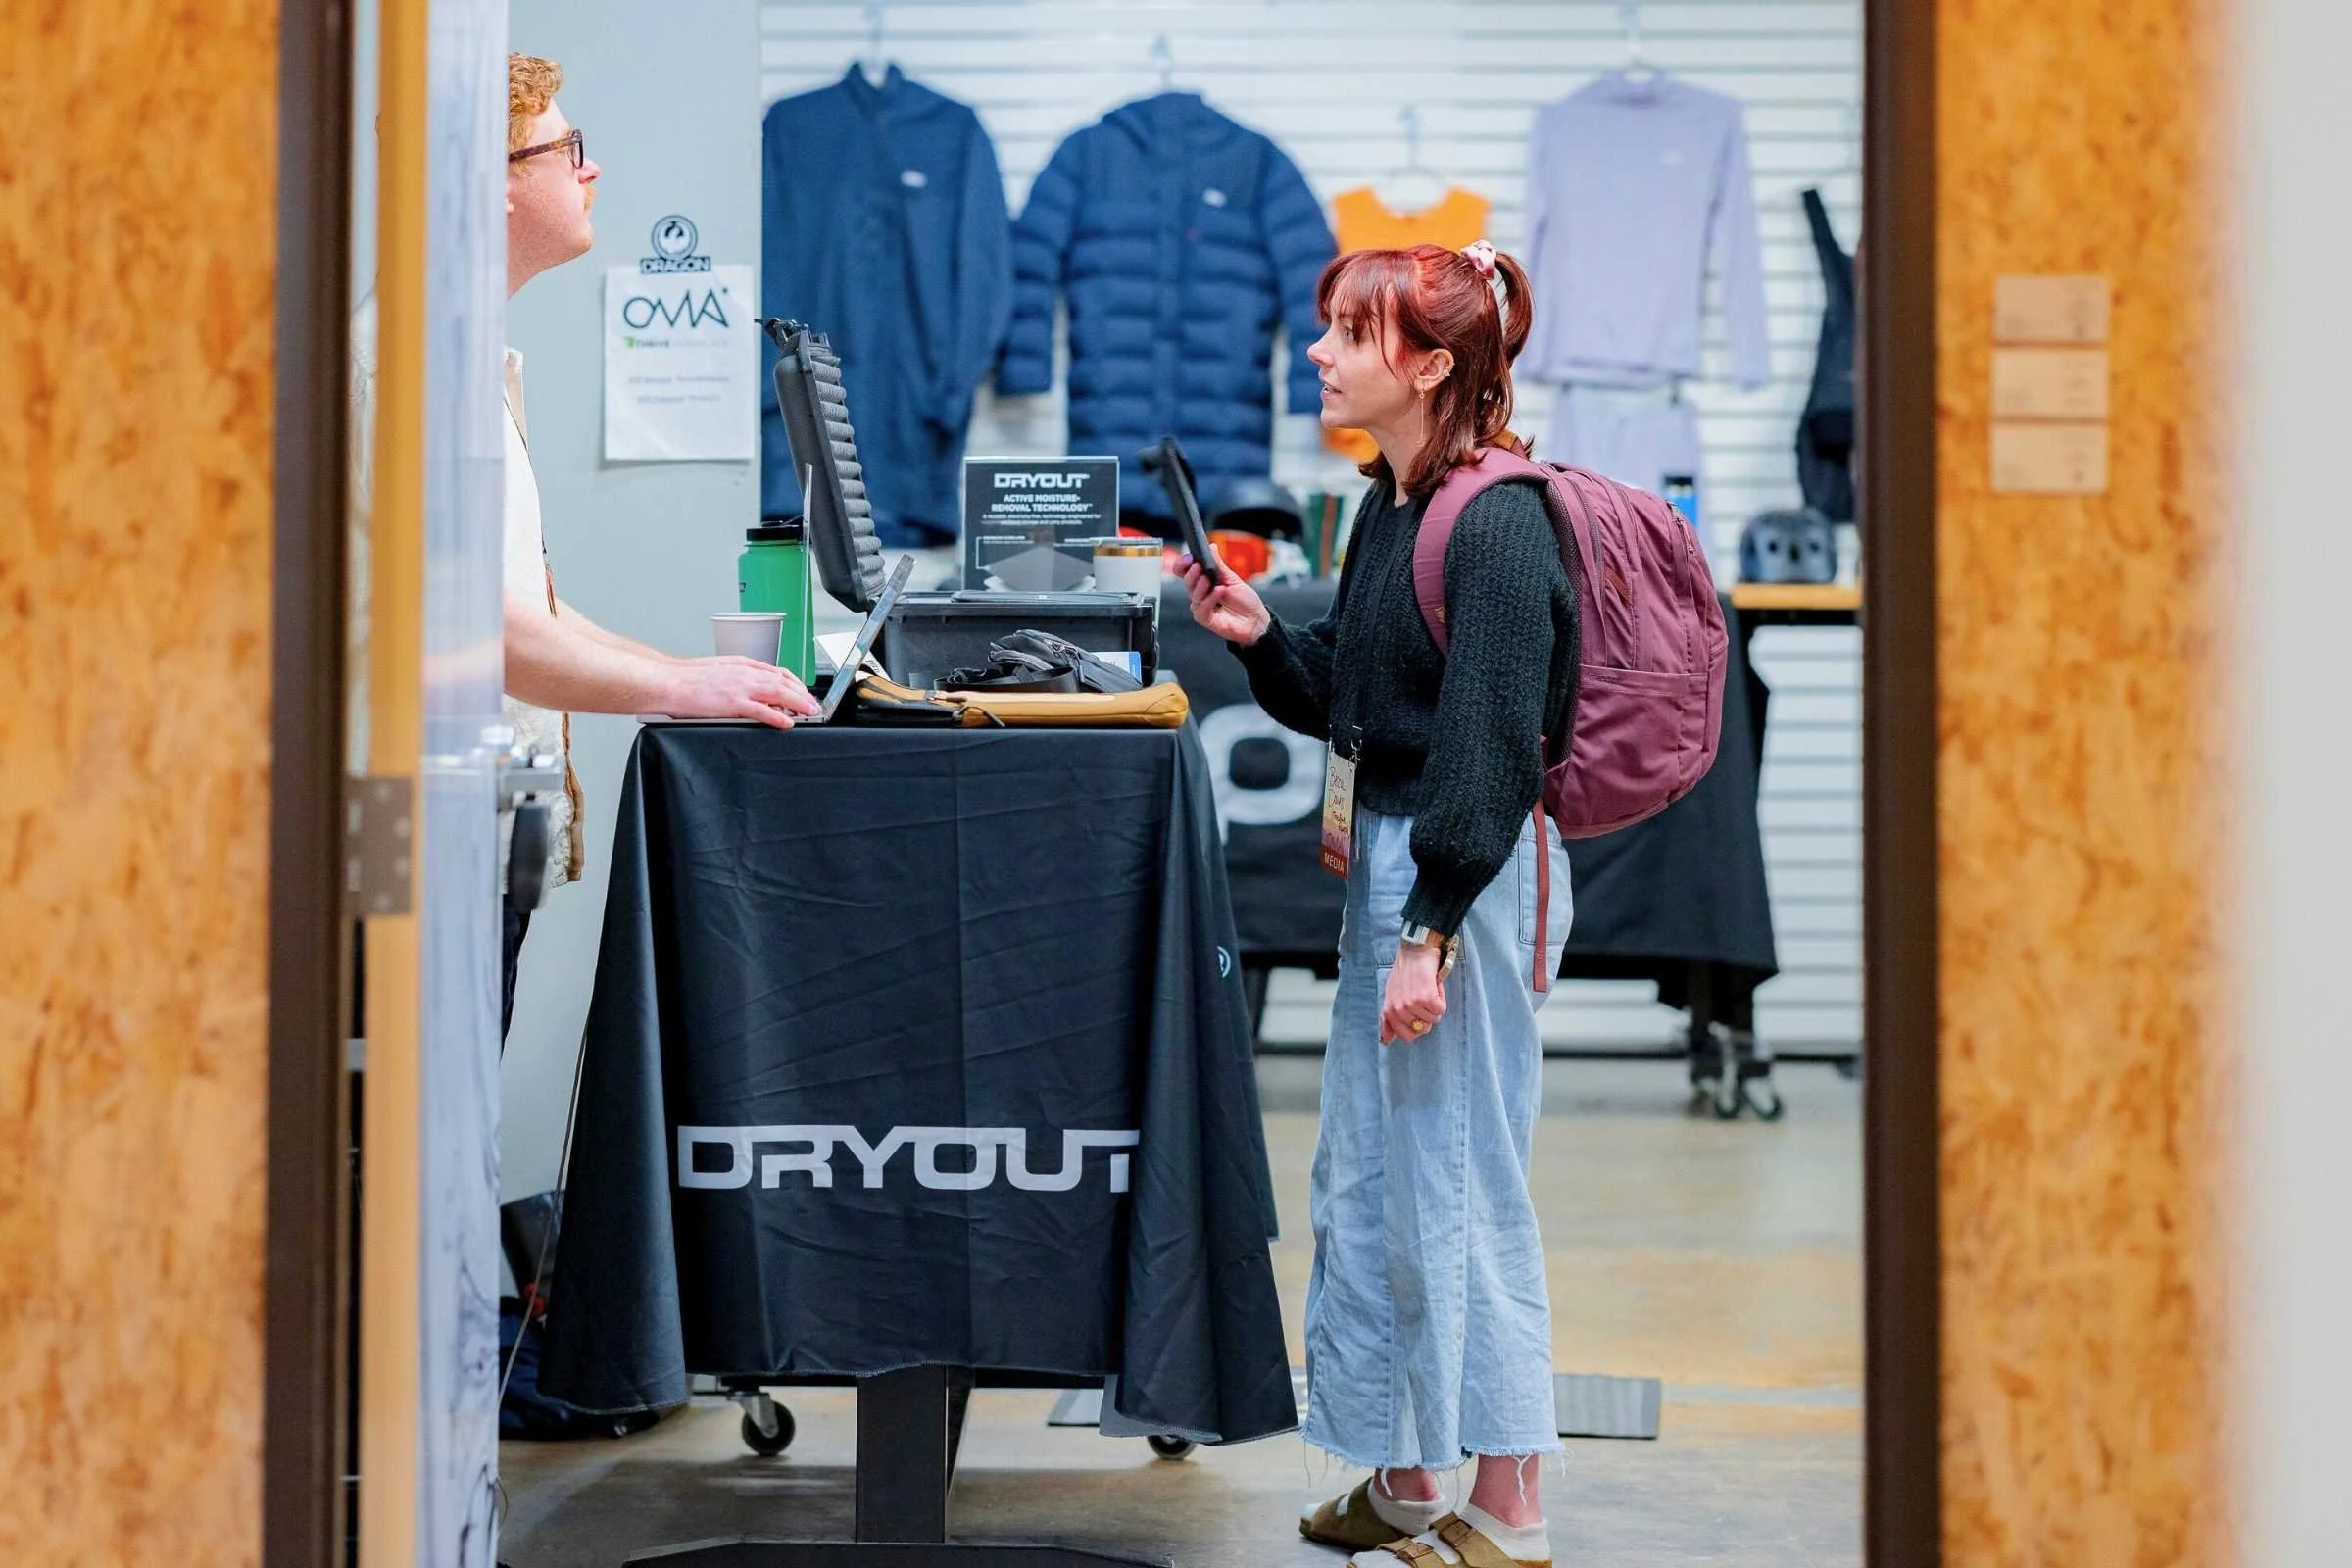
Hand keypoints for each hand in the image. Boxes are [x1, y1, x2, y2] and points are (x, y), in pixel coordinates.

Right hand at [664, 657, 821, 727]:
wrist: (668, 681)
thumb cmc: (687, 678)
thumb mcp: (719, 670)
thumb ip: (738, 677)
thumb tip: (753, 688)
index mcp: (742, 665)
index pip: (777, 672)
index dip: (795, 683)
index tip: (804, 692)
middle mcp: (745, 673)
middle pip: (784, 681)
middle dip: (803, 694)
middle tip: (814, 705)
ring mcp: (739, 687)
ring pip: (779, 692)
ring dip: (798, 703)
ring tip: (809, 712)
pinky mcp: (732, 702)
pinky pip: (761, 710)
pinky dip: (777, 716)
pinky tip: (787, 722)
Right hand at [1180, 556, 1271, 645]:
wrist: (1255, 620)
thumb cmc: (1245, 601)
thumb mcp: (1233, 579)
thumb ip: (1219, 565)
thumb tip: (1211, 547)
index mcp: (1205, 581)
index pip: (1186, 572)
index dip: (1183, 564)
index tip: (1189, 557)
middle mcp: (1201, 593)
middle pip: (1187, 581)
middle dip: (1191, 572)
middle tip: (1198, 566)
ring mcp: (1202, 606)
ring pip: (1193, 594)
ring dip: (1200, 586)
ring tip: (1208, 580)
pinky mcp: (1205, 618)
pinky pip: (1201, 608)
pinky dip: (1209, 599)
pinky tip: (1218, 592)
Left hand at [1381, 942, 1449, 1043]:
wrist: (1415, 951)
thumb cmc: (1405, 972)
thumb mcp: (1391, 995)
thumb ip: (1389, 1017)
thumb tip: (1386, 1040)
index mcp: (1390, 1010)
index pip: (1406, 1035)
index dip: (1417, 1027)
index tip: (1419, 1015)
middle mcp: (1400, 1009)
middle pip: (1423, 1028)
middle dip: (1427, 1016)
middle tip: (1423, 998)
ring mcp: (1413, 1004)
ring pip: (1433, 1019)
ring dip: (1434, 1006)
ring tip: (1427, 989)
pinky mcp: (1427, 998)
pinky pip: (1440, 1010)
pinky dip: (1441, 999)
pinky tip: (1434, 987)